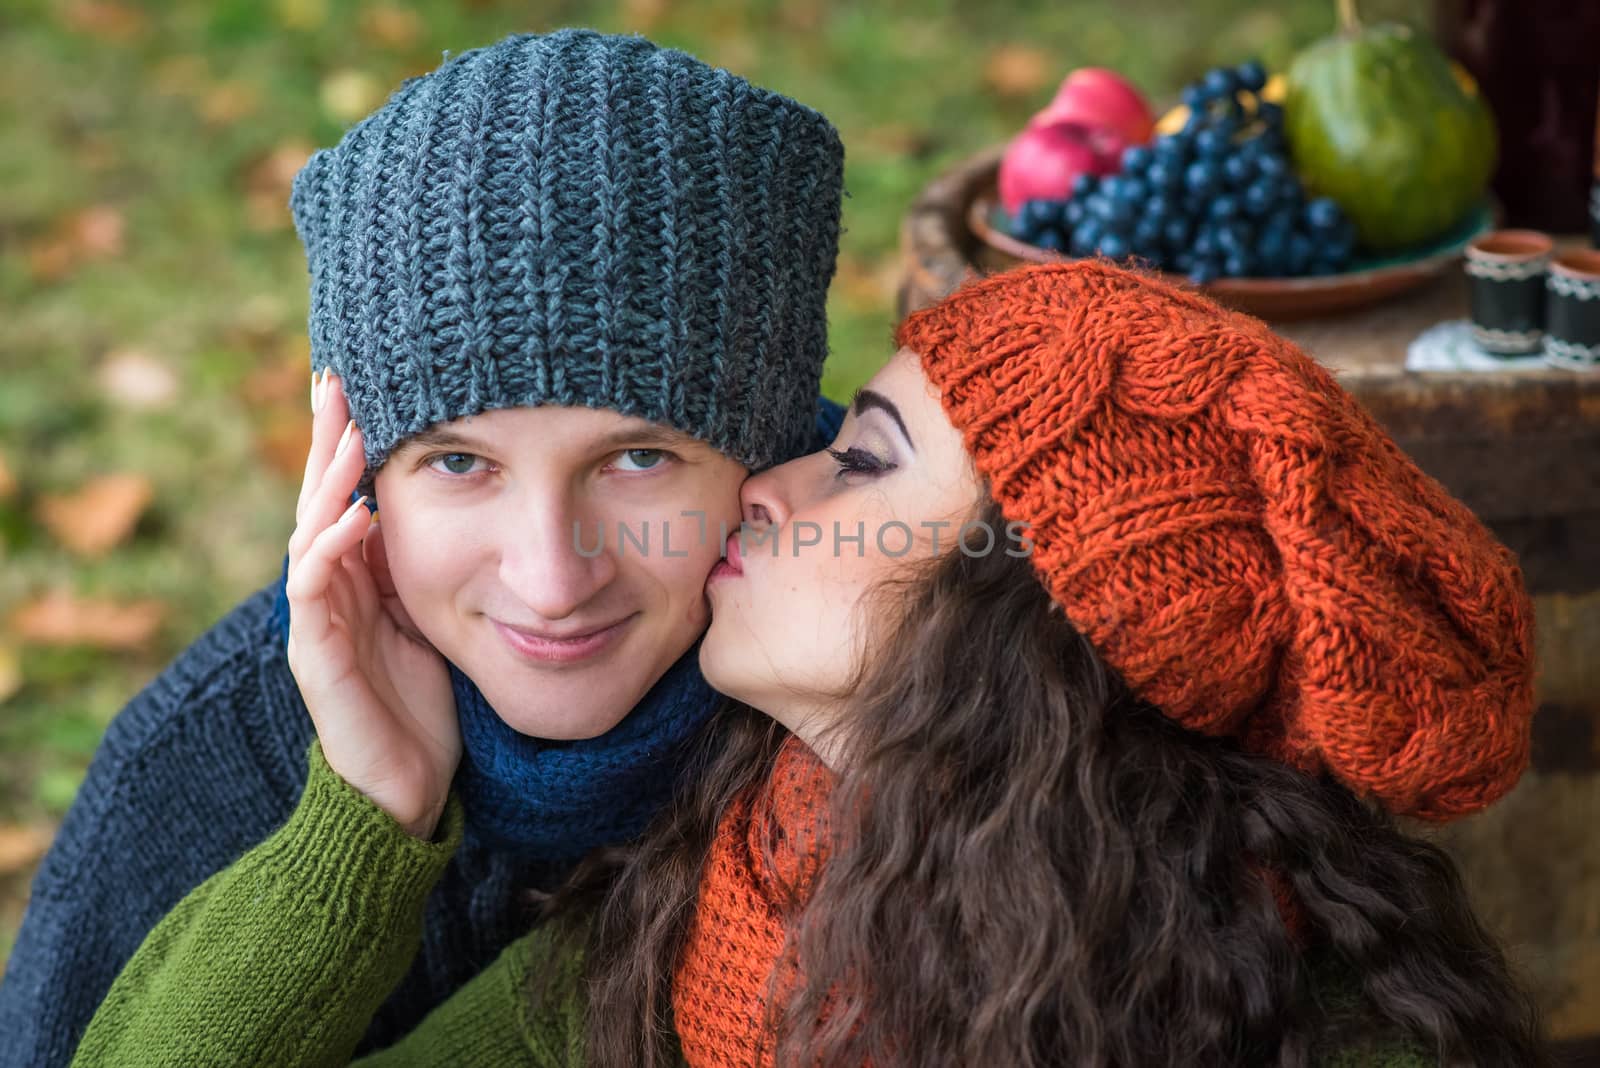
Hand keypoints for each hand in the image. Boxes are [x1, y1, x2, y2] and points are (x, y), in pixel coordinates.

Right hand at [285, 372, 459, 838]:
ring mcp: (316, 620)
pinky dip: (331, 547)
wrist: (406, 790)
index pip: (348, 493)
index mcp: (357, 576)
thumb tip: (484, 510)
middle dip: (327, 438)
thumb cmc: (427, 705)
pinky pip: (312, 589)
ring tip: (349, 431)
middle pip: (318, 497)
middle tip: (335, 378)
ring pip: (310, 531)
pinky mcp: (315, 654)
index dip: (351, 441)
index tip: (366, 382)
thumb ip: (439, 569)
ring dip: (327, 480)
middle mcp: (328, 588)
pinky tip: (354, 515)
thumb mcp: (442, 620)